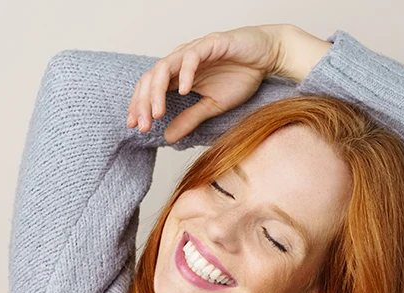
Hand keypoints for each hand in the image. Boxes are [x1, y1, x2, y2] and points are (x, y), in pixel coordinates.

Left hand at [127, 24, 295, 143]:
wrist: (267, 57)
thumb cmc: (241, 76)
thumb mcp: (213, 105)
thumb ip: (190, 119)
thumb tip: (168, 138)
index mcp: (178, 75)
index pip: (149, 89)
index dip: (139, 107)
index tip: (136, 128)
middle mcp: (180, 62)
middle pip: (150, 79)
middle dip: (143, 103)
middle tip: (143, 126)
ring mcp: (194, 51)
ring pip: (165, 67)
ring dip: (157, 91)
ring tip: (157, 113)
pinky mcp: (210, 43)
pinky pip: (192, 56)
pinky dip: (185, 73)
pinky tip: (184, 91)